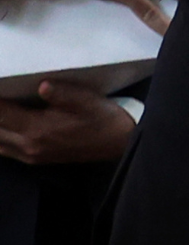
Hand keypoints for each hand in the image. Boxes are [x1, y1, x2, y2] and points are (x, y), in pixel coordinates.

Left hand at [0, 81, 134, 163]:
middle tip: (0, 96)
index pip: (1, 112)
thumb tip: (42, 86)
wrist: (120, 142)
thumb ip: (63, 93)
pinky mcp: (37, 159)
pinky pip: (5, 150)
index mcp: (38, 129)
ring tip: (2, 110)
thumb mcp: (87, 101)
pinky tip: (4, 128)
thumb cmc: (104, 119)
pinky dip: (0, 138)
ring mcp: (32, 155)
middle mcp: (29, 145)